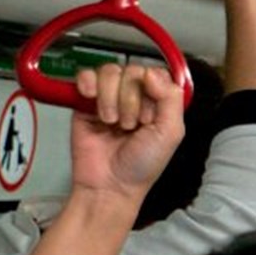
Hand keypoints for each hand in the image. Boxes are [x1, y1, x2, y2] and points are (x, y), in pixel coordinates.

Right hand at [68, 64, 185, 205]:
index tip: (149, 117)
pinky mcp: (84, 102)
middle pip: (131, 71)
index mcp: (157, 103)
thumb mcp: (170, 133)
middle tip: (129, 126)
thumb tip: (151, 73)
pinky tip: (90, 99)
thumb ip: (170, 99)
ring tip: (112, 122)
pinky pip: (85, 75)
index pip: (155, 73)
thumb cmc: (142, 165)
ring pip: (110, 72)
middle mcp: (134, 97)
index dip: (151, 91)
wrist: (110, 183)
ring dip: (111, 98)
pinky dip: (88, 84)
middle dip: (131, 100)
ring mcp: (108, 97)